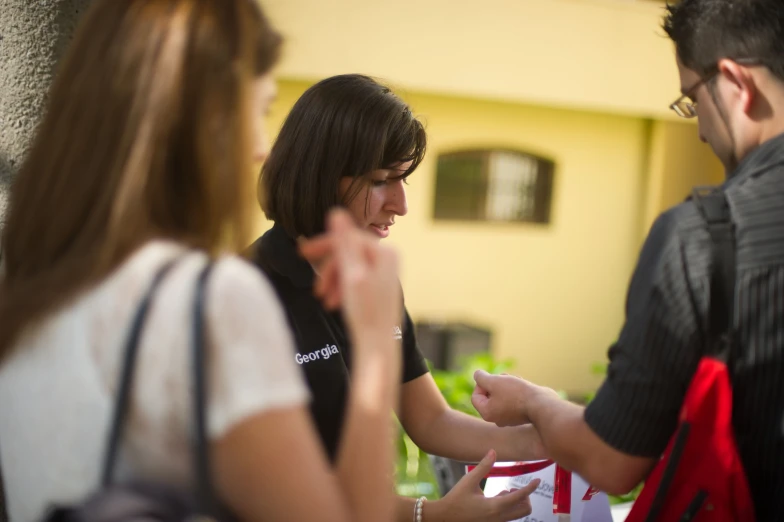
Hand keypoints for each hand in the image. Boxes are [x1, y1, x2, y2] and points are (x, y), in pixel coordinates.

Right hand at [299, 209, 401, 341]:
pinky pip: (355, 278)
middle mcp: (388, 259)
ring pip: (350, 266)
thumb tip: (336, 212)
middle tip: (314, 286)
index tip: (302, 254)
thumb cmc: (365, 313)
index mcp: (384, 253)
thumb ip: (344, 243)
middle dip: (329, 268)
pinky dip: (342, 288)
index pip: (348, 238)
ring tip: (324, 300)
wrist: (377, 345)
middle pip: (349, 252)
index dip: (324, 245)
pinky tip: (333, 303)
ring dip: (333, 280)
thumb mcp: (351, 275)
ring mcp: (385, 272)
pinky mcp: (380, 285)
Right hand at [427, 449, 539, 521]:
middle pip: (525, 510)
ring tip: (506, 491)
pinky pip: (509, 516)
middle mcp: (499, 517)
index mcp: (494, 506)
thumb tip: (493, 451)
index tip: (537, 479)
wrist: (445, 517)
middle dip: (526, 497)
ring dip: (517, 502)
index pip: (520, 497)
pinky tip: (498, 496)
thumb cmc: (456, 498)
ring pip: (518, 514)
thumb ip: (483, 466)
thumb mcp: (469, 480)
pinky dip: (509, 506)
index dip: (531, 487)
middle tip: (517, 487)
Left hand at [472, 371, 560, 427]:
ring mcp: (510, 417)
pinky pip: (513, 399)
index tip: (493, 378)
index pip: (476, 396)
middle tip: (505, 379)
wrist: (543, 404)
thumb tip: (477, 375)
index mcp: (487, 414)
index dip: (482, 383)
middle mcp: (497, 419)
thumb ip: (482, 378)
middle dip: (496, 383)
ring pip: (502, 395)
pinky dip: (516, 390)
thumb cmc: (517, 394)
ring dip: (507, 384)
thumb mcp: (495, 381)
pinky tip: (524, 385)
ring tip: (516, 380)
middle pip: (489, 395)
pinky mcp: (521, 414)